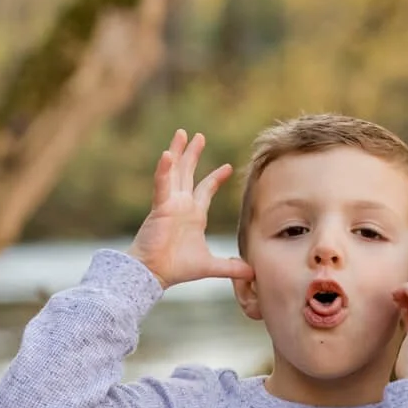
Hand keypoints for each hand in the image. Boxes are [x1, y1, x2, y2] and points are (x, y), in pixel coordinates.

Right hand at [128, 129, 252, 289]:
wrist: (154, 273)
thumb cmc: (177, 268)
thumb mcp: (210, 266)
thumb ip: (231, 267)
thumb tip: (253, 274)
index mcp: (193, 215)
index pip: (205, 190)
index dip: (215, 178)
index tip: (227, 166)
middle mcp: (181, 205)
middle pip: (188, 173)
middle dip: (193, 154)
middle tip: (198, 136)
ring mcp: (170, 204)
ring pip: (174, 172)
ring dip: (178, 152)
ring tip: (182, 133)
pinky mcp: (160, 207)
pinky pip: (162, 185)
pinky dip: (164, 170)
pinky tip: (167, 155)